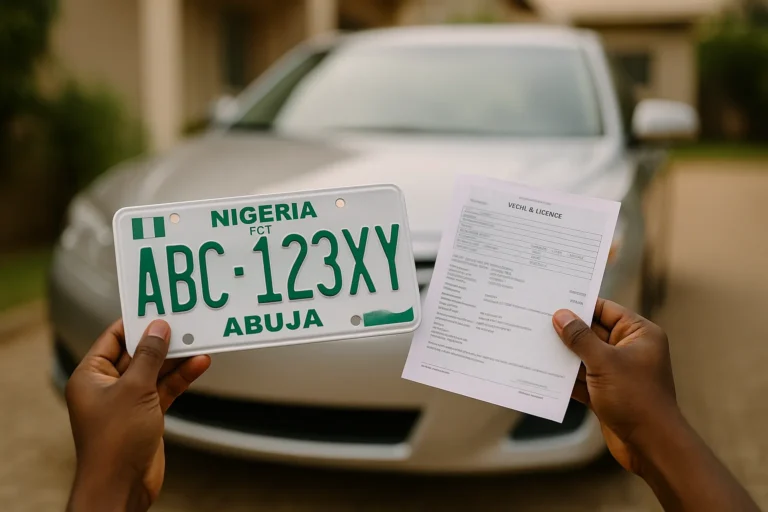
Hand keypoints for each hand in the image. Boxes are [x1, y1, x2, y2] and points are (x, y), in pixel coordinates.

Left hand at [65, 319, 210, 511]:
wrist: (122, 485)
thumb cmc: (115, 440)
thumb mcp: (135, 388)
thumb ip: (149, 356)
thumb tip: (158, 328)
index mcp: (90, 375)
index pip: (114, 337)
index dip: (137, 323)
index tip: (159, 310)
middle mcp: (107, 386)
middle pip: (138, 353)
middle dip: (162, 340)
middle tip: (185, 323)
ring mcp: (128, 400)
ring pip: (155, 370)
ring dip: (177, 358)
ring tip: (199, 340)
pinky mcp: (146, 414)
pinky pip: (165, 388)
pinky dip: (181, 377)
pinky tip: (200, 364)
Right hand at [552, 299, 677, 474]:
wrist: (651, 445)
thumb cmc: (637, 398)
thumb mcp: (604, 362)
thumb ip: (581, 338)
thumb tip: (561, 316)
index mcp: (639, 334)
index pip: (605, 310)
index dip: (580, 305)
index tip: (553, 300)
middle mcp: (629, 349)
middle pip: (592, 332)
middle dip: (567, 331)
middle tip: (537, 322)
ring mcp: (617, 372)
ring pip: (584, 356)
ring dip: (563, 355)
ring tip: (534, 345)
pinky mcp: (606, 392)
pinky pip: (582, 378)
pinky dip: (566, 377)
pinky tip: (543, 372)